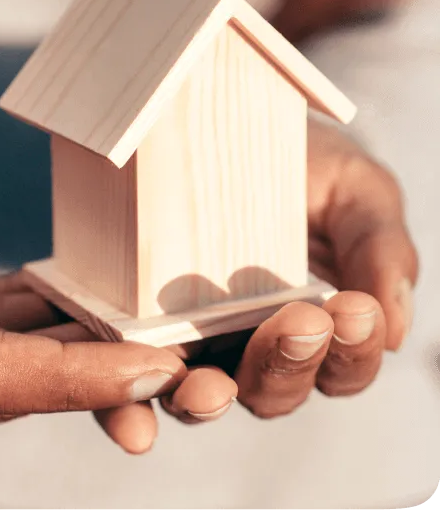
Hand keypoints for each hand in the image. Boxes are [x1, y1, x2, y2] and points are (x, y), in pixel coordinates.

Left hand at [66, 118, 418, 450]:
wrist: (217, 118)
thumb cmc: (298, 161)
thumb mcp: (353, 190)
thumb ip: (380, 250)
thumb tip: (396, 327)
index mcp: (314, 328)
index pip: (343, 366)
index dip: (354, 348)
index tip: (353, 307)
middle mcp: (250, 347)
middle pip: (274, 391)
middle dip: (288, 363)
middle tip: (301, 321)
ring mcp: (188, 341)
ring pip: (200, 396)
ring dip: (206, 399)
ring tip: (208, 387)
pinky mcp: (131, 329)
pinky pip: (127, 374)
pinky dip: (127, 405)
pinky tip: (136, 405)